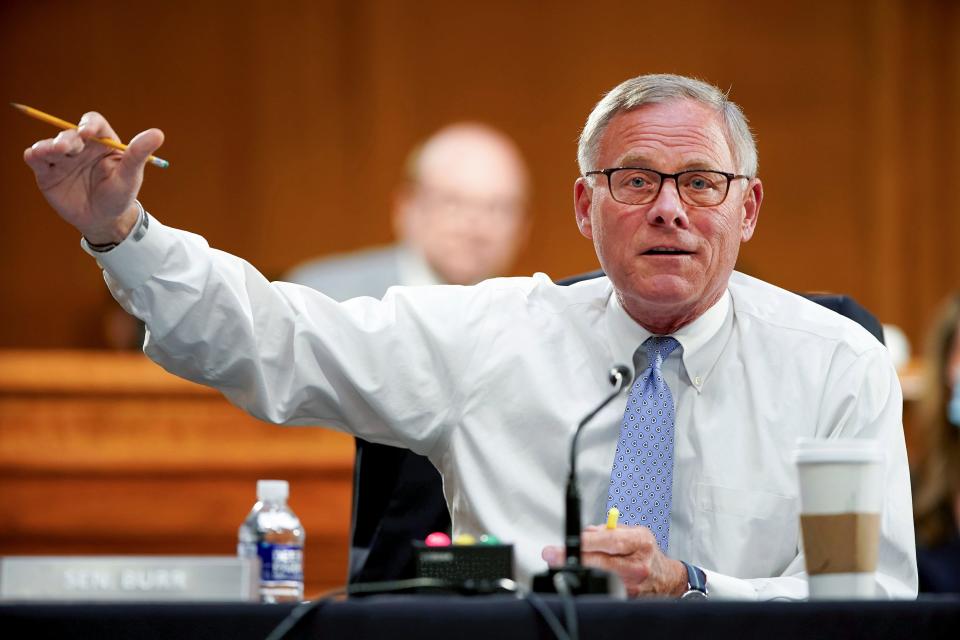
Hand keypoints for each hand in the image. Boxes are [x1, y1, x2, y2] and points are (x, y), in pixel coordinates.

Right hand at [23, 112, 163, 243]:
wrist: (103, 221)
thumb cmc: (120, 196)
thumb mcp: (130, 176)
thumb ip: (138, 154)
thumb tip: (158, 133)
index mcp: (102, 143)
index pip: (93, 124)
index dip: (88, 124)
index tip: (87, 132)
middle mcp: (80, 147)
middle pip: (69, 134)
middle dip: (67, 139)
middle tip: (66, 148)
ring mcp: (62, 159)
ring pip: (50, 145)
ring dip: (48, 146)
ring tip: (53, 152)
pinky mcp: (47, 173)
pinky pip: (36, 160)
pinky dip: (34, 155)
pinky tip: (36, 156)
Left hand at [541, 524, 687, 597]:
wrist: (665, 578)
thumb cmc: (646, 552)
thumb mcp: (633, 532)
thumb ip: (608, 530)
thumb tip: (585, 533)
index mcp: (640, 542)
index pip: (610, 540)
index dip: (586, 541)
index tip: (567, 542)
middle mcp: (637, 565)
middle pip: (601, 562)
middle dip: (574, 558)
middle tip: (551, 555)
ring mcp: (633, 585)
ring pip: (599, 577)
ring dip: (579, 570)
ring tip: (564, 563)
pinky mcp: (627, 598)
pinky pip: (604, 588)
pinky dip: (591, 581)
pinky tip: (585, 575)